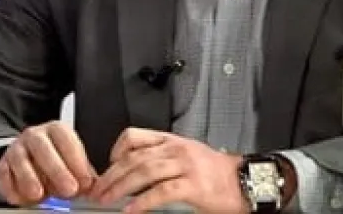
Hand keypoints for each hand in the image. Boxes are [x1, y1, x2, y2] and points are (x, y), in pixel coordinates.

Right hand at [0, 120, 96, 205]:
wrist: (29, 152)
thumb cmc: (56, 156)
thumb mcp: (73, 159)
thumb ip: (82, 171)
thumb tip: (93, 186)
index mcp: (56, 130)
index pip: (66, 140)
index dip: (77, 161)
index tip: (86, 181)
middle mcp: (35, 135)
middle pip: (43, 148)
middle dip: (57, 170)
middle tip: (69, 190)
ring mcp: (17, 149)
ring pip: (20, 160)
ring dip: (30, 178)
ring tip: (39, 195)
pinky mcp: (3, 164)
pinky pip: (4, 174)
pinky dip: (10, 187)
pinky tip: (20, 198)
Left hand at [88, 127, 248, 213]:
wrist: (244, 180)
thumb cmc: (216, 172)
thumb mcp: (186, 157)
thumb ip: (161, 160)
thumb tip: (131, 176)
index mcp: (172, 140)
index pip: (135, 136)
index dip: (115, 151)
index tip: (106, 167)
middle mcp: (176, 149)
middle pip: (134, 157)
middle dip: (111, 175)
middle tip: (98, 190)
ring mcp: (185, 165)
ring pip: (145, 171)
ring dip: (121, 187)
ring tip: (108, 199)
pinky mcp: (193, 185)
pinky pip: (162, 192)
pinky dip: (143, 202)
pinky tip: (132, 210)